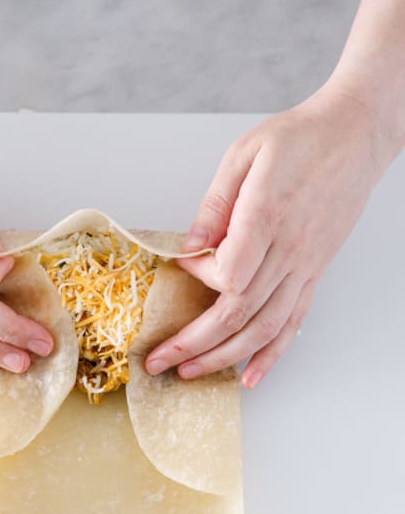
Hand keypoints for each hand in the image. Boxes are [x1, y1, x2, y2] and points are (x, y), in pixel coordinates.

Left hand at [145, 84, 400, 387]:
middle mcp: (289, 251)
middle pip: (238, 312)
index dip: (200, 277)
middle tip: (158, 361)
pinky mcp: (313, 273)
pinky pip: (293, 322)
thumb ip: (216, 203)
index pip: (228, 272)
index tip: (186, 262)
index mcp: (268, 216)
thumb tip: (190, 244)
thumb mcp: (247, 154)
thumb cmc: (300, 140)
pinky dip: (271, 355)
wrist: (355, 137)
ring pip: (263, 328)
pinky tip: (250, 376)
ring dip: (224, 356)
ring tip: (191, 373)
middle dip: (193, 343)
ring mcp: (304, 267)